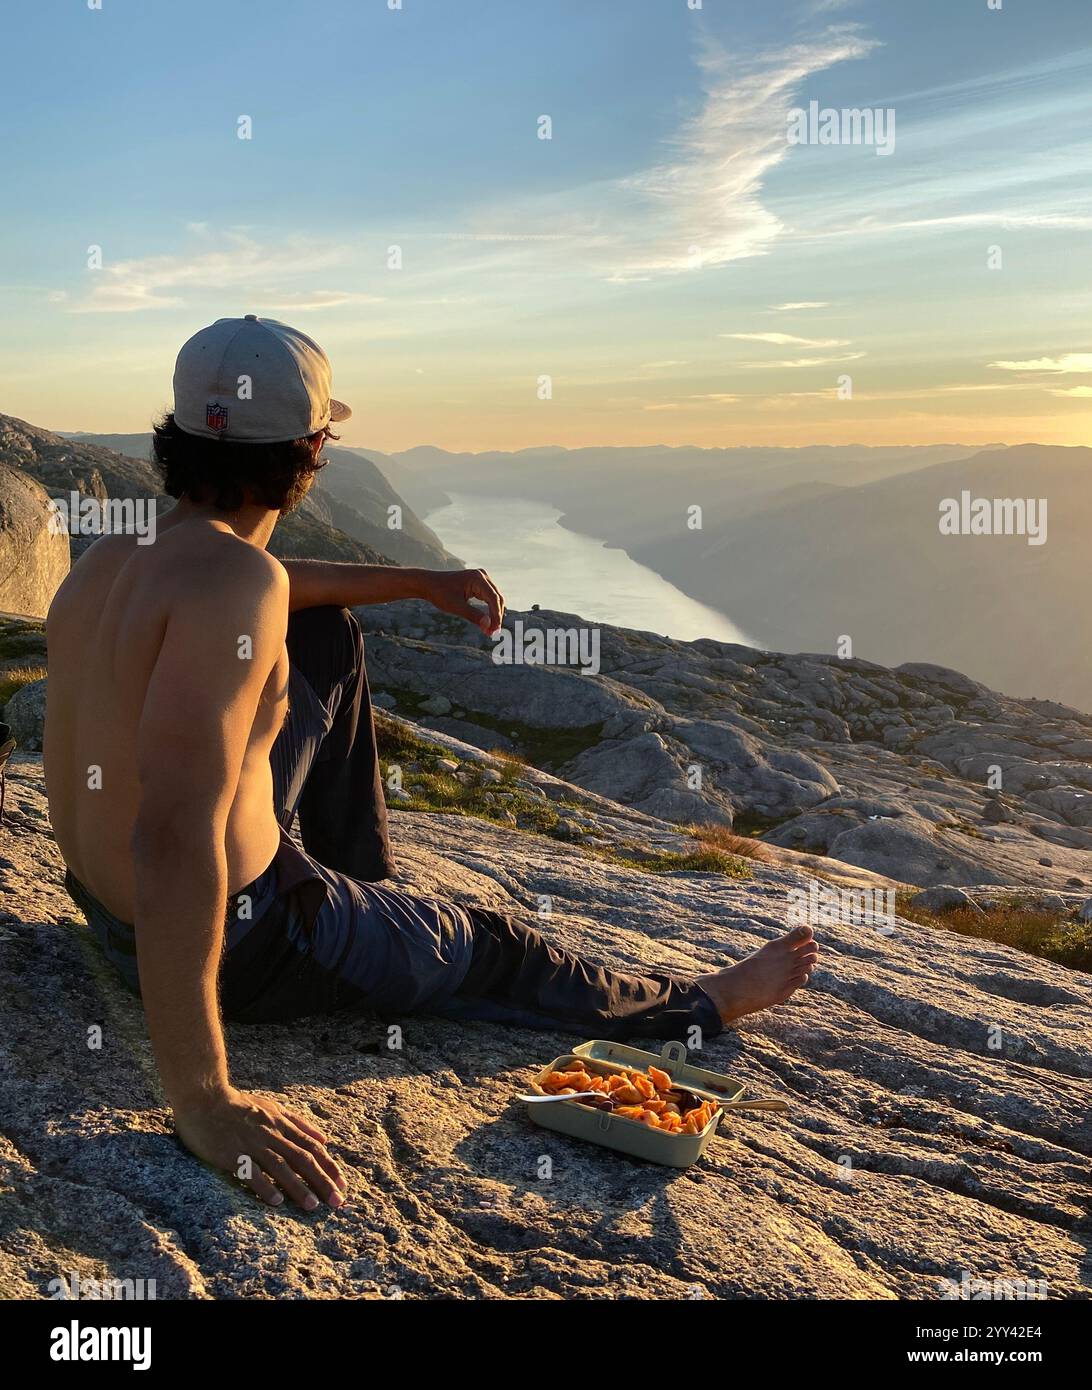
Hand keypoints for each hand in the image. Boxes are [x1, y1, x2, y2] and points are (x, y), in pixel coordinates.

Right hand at [173, 1087, 346, 1210]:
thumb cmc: (237, 1105)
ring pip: (280, 1167)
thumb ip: (298, 1123)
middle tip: (337, 1201)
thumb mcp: (272, 1106)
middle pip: (302, 1159)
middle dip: (322, 1181)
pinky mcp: (232, 1154)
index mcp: (281, 1124)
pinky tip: (276, 1201)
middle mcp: (271, 1134)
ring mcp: (251, 1144)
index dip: (329, 1166)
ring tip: (312, 1206)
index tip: (343, 1184)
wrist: (204, 1098)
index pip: (311, 1147)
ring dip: (298, 1187)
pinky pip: (251, 1172)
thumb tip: (324, 1139)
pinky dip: (265, 1186)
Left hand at [424, 567, 504, 635]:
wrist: (428, 584)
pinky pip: (488, 598)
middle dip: (496, 616)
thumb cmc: (440, 593)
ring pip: (494, 599)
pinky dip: (489, 610)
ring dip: (494, 614)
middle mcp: (482, 576)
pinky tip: (486, 622)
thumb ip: (473, 616)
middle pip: (497, 598)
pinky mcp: (478, 584)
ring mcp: (481, 579)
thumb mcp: (456, 606)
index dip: (496, 615)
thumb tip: (488, 626)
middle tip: (493, 633)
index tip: (494, 630)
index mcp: (477, 578)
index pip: (494, 598)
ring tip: (490, 630)